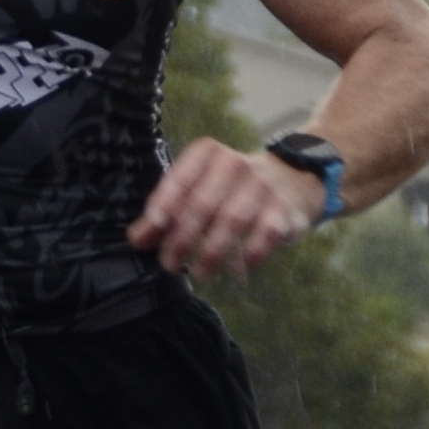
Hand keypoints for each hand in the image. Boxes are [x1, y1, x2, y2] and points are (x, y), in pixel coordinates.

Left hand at [131, 134, 325, 278]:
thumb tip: (136, 239)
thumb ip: (167, 211)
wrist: (292, 179)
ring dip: (212, 251)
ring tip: (199, 274)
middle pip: (202, 204)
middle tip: (169, 264)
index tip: (149, 233)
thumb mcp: (199, 189)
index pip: (180, 179)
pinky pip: (267, 234)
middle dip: (182, 238)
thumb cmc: (231, 189)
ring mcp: (264, 185)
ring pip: (232, 220)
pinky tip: (239, 270)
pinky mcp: (286, 208)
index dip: (162, 205)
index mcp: (209, 154)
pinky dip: (251, 254)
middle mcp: (237, 164)